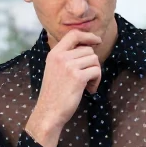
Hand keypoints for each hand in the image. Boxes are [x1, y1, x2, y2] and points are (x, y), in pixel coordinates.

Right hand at [25, 30, 101, 146]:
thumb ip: (66, 58)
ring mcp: (69, 66)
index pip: (73, 34)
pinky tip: (89, 90)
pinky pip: (96, 71)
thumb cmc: (54, 94)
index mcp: (54, 54)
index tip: (97, 41)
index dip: (88, 35)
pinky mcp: (78, 77)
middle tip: (87, 77)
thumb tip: (88, 49)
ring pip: (94, 60)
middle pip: (88, 50)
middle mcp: (61, 57)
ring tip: (87, 85)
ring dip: (95, 72)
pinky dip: (96, 81)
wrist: (48, 112)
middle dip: (92, 63)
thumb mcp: (54, 70)